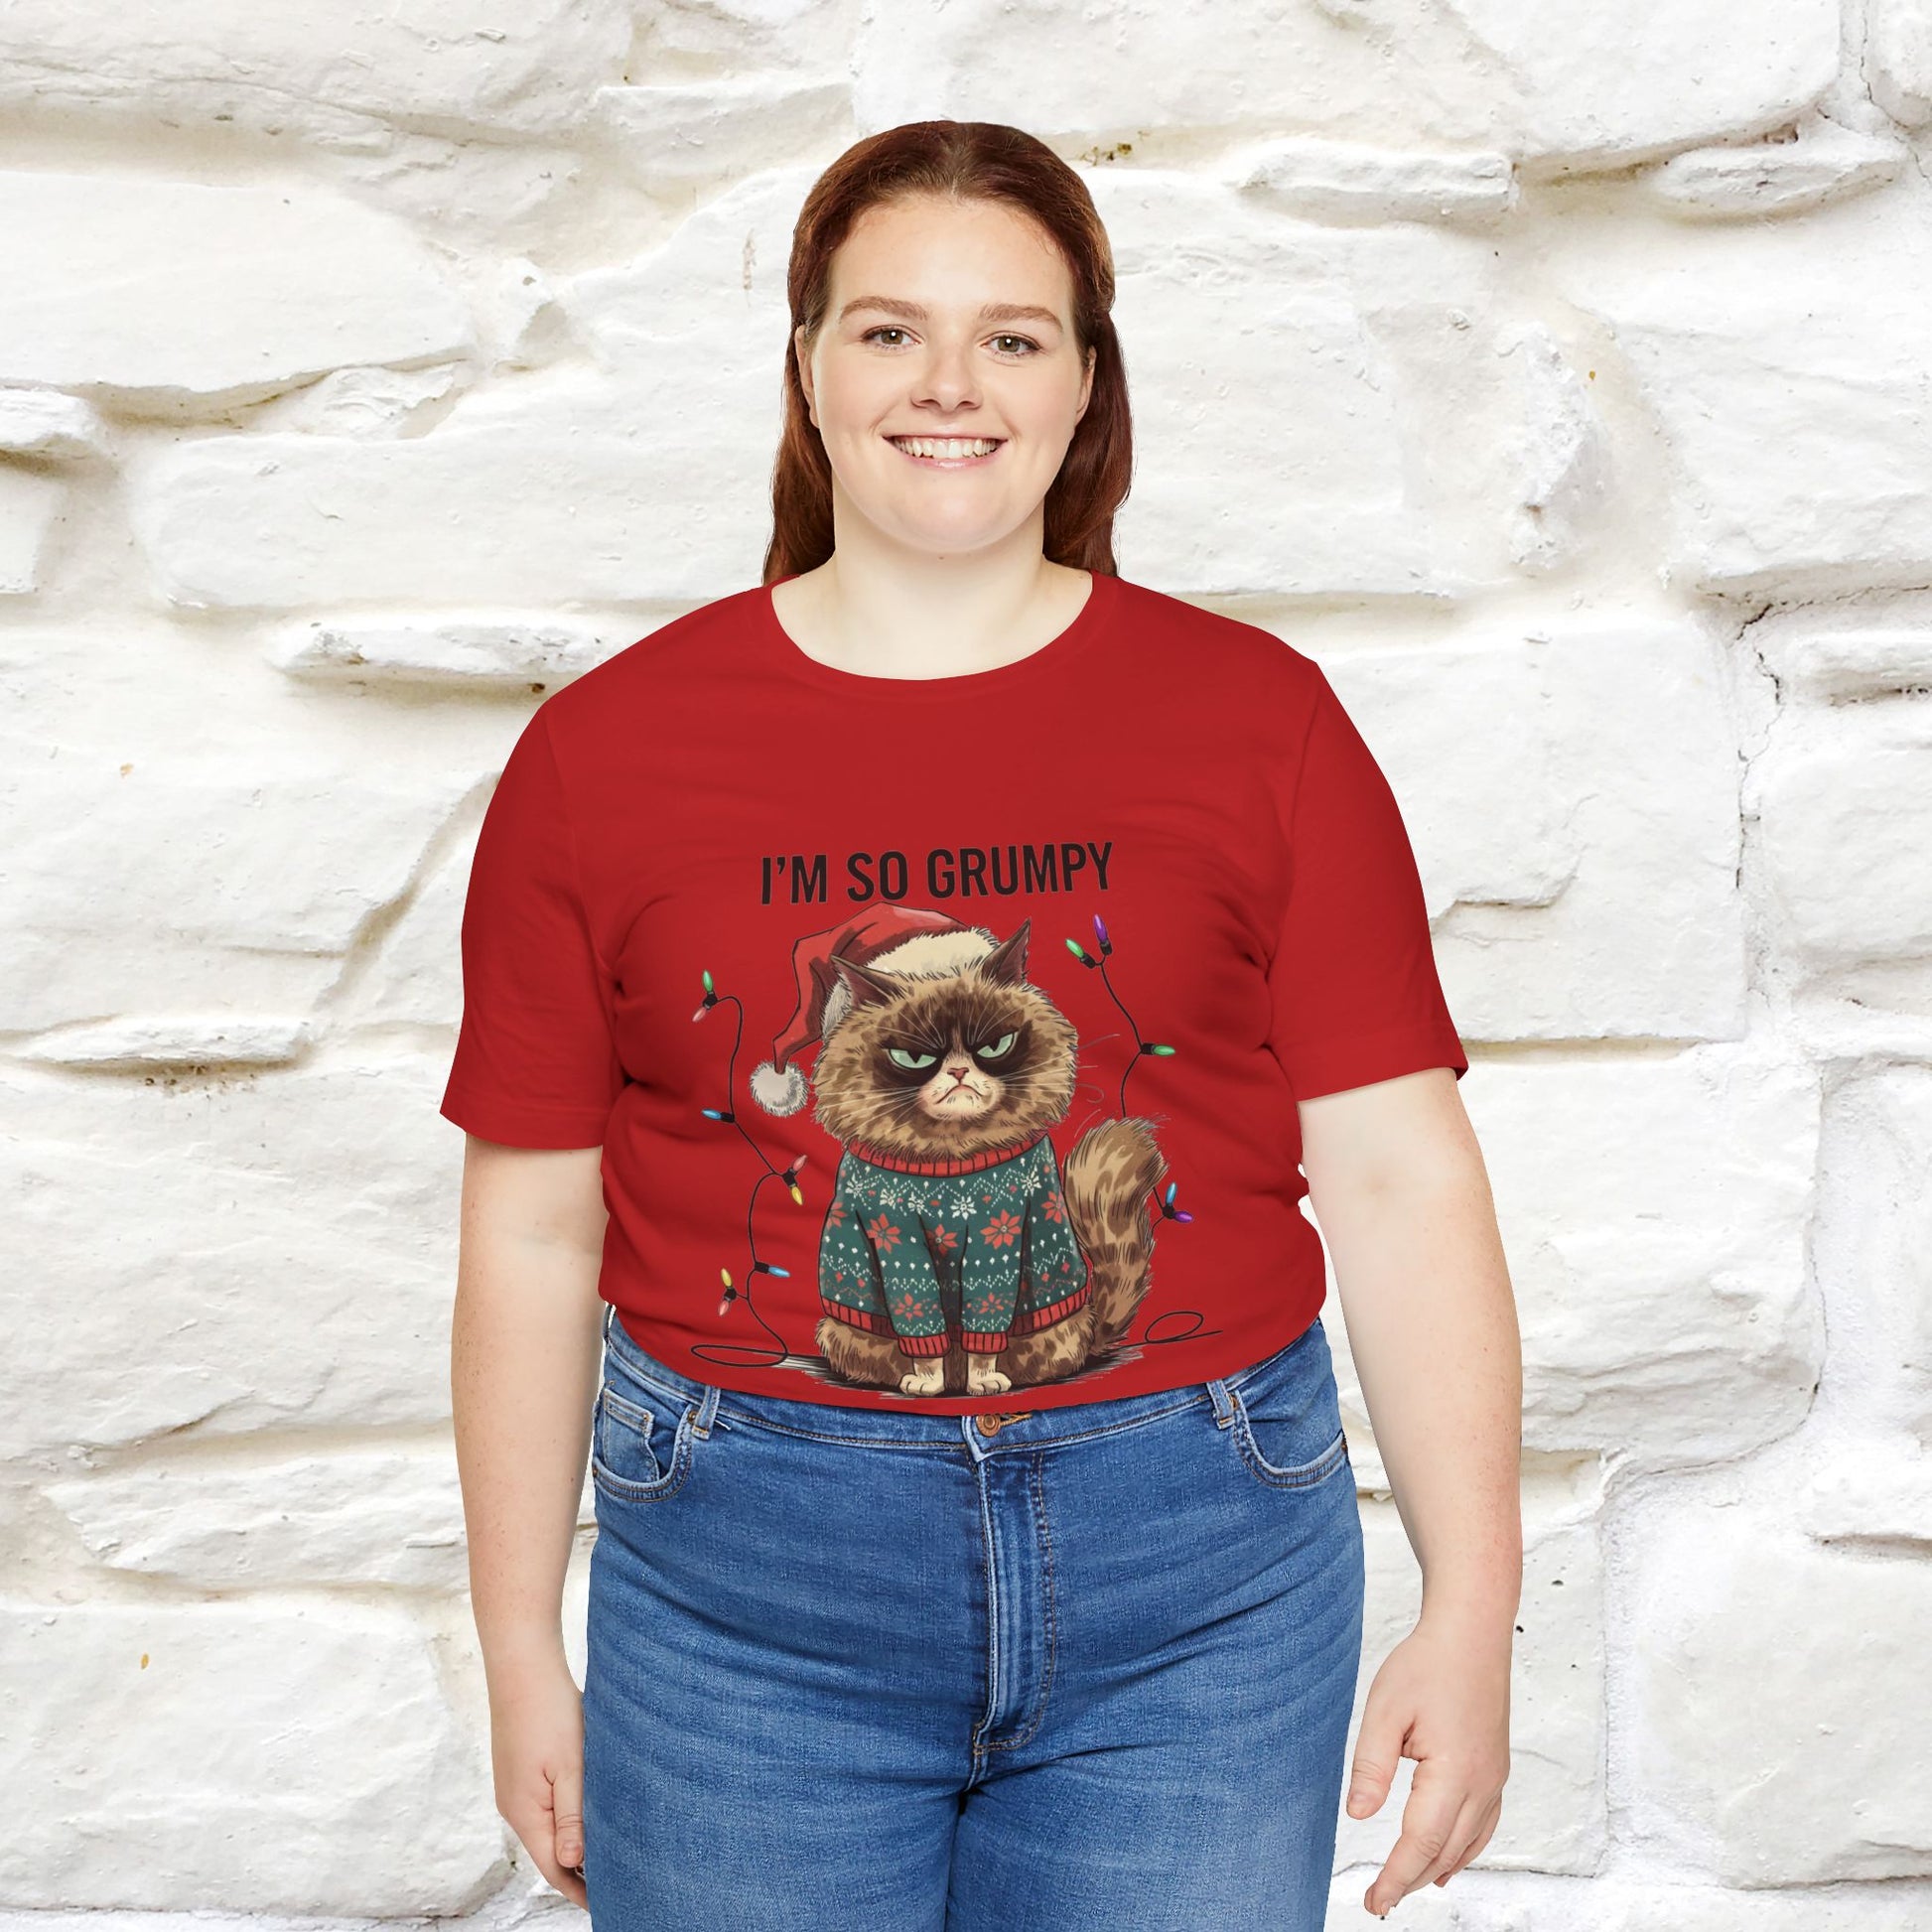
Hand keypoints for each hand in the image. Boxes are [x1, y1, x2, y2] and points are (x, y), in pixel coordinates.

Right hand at [487, 1651, 588, 1907]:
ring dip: (574, 1841)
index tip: (608, 1901)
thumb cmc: (549, 1710)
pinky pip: (544, 1806)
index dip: (579, 1888)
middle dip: (579, 1870)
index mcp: (525, 1813)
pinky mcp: (520, 1771)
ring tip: (608, 1851)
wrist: (522, 1665)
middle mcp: (515, 1807)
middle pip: (549, 1852)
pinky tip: (587, 1810)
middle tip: (617, 1881)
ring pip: (547, 1827)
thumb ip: (572, 1815)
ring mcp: (515, 1789)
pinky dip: (566, 1816)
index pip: (554, 1867)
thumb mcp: (569, 1765)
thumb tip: (574, 1861)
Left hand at [1345, 1604, 1511, 1915]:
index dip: (1396, 1877)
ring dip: (1437, 1867)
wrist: (1472, 1632)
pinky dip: (1464, 1849)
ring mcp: (1495, 1778)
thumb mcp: (1385, 1709)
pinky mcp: (1496, 1768)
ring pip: (1469, 1843)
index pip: (1422, 1843)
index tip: (1373, 1902)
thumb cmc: (1428, 1664)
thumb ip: (1371, 1765)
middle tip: (1379, 1900)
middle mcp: (1483, 1784)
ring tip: (1406, 1886)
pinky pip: (1484, 1824)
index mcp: (1455, 1774)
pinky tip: (1448, 1858)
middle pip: (1446, 1851)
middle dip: (1412, 1879)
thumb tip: (1358, 1815)